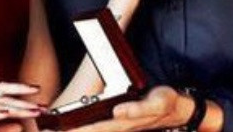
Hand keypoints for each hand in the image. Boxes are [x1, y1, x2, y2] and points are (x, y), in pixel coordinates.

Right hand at [0, 82, 43, 131]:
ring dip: (20, 107)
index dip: (20, 89)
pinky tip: (12, 114)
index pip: (2, 90)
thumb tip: (19, 126)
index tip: (38, 93)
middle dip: (24, 92)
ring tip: (35, 111)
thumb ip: (0, 129)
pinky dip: (0, 113)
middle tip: (41, 99)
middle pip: (2, 90)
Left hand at [66, 86, 190, 131]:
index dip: (75, 131)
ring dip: (76, 130)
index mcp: (122, 123)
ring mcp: (119, 126)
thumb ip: (138, 109)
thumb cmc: (168, 104)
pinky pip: (100, 127)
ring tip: (52, 130)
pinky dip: (86, 128)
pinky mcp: (120, 122)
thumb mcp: (158, 102)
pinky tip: (75, 128)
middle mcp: (118, 126)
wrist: (180, 110)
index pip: (92, 129)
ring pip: (94, 131)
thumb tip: (117, 111)